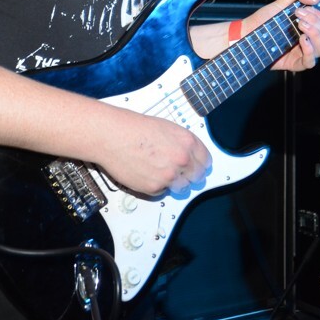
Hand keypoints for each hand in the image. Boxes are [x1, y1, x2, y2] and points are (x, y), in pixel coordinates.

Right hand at [95, 109, 211, 196]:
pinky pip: (162, 192)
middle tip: (180, 173)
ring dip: (175, 183)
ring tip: (161, 173)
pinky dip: (156, 186)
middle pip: (198, 177)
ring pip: (182, 188)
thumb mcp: (167, 128)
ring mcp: (169, 176)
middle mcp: (182, 160)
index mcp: (187, 142)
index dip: (200, 163)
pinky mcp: (155, 188)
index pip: (206, 161)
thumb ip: (182, 143)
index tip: (197, 166)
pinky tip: (146, 173)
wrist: (113, 136)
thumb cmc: (134, 128)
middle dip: (190, 176)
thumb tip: (189, 156)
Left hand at [255, 0, 319, 72]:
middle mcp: (309, 39)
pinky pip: (311, 62)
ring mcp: (303, 52)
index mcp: (309, 26)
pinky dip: (310, 50)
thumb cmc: (262, 22)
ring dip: (315, 34)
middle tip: (301, 16)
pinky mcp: (295, 64)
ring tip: (300, 26)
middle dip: (319, 22)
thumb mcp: (280, 4)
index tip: (308, 8)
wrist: (246, 35)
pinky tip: (302, 40)